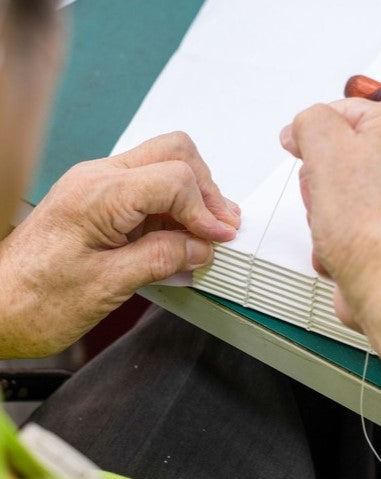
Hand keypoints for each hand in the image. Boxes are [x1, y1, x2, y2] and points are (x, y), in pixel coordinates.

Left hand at [0, 132, 238, 357]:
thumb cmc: (35, 299)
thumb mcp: (108, 285)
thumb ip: (161, 259)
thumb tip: (200, 247)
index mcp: (98, 195)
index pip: (174, 178)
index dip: (205, 210)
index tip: (219, 240)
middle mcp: (98, 179)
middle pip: (174, 153)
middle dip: (206, 190)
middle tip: (221, 228)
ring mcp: (98, 186)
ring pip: (164, 166)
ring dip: (193, 197)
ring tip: (207, 235)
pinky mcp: (100, 202)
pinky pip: (149, 189)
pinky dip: (175, 209)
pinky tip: (182, 238)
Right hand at [280, 99, 380, 331]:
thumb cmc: (372, 226)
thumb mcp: (327, 146)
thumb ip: (309, 121)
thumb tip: (301, 129)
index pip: (337, 112)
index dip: (310, 137)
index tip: (300, 153)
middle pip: (332, 160)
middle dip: (317, 186)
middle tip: (328, 199)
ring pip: (332, 197)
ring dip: (321, 218)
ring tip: (338, 230)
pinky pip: (342, 227)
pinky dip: (333, 242)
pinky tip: (342, 251)